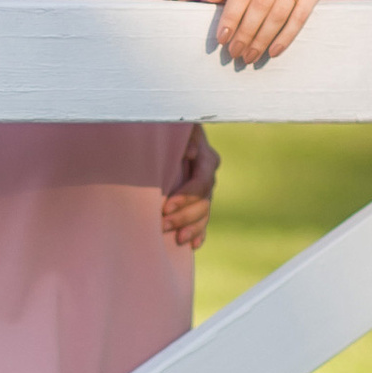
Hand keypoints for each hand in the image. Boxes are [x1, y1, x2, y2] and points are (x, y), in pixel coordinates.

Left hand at [162, 118, 217, 249]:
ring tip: (177, 240)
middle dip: (183, 217)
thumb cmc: (172, 128)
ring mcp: (206, 190)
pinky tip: (193, 245)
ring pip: (204, 214)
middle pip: (203, 202)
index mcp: (207, 159)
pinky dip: (199, 233)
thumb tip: (191, 153)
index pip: (201, 184)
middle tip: (162, 225)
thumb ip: (187, 137)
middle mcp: (209, 176)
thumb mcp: (180, 127)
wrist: (172, 133)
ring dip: (191, 228)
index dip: (185, 197)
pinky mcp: (200, 200)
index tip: (165, 207)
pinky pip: (204, 220)